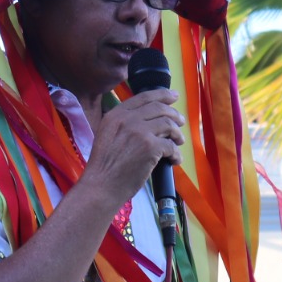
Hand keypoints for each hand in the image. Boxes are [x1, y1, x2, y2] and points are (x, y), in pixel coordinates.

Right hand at [78, 88, 183, 209]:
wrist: (100, 186)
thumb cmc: (103, 167)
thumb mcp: (106, 135)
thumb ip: (123, 124)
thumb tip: (148, 120)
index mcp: (115, 115)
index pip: (144, 97)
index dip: (162, 95)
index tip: (173, 96)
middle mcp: (128, 119)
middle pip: (159, 108)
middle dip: (174, 114)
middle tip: (181, 121)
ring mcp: (140, 132)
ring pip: (168, 124)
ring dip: (177, 133)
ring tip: (179, 141)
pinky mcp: (150, 148)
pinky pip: (171, 146)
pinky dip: (176, 154)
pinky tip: (174, 160)